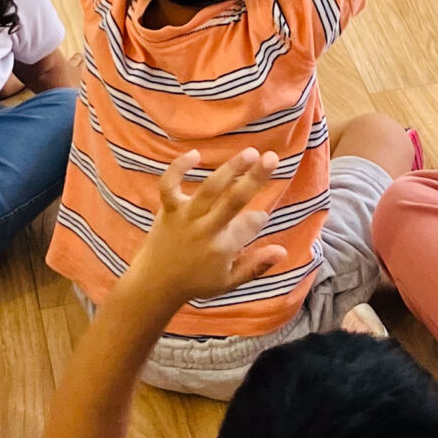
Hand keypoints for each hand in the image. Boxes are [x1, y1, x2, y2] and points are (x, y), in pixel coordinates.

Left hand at [127, 148, 287, 306]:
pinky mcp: (168, 209)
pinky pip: (169, 185)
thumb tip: (283, 250)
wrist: (155, 285)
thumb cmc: (196, 282)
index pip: (251, 224)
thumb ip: (256, 265)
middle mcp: (207, 229)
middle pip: (234, 200)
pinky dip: (179, 168)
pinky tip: (195, 153)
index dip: (259, 218)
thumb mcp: (229, 282)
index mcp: (223, 248)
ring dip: (230, 168)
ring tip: (250, 152)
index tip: (261, 217)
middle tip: (273, 158)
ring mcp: (186, 216)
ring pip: (210, 188)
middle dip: (255, 178)